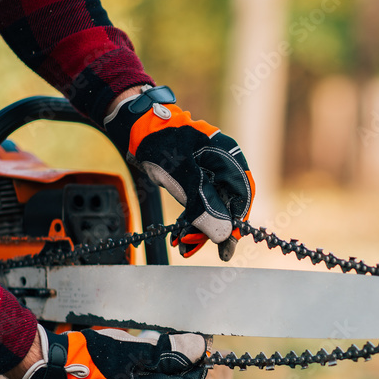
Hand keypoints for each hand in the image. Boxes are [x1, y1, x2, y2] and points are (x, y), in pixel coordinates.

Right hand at [14, 325, 209, 378]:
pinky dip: (150, 366)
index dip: (199, 365)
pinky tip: (146, 349)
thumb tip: (198, 348)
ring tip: (171, 343)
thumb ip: (170, 351)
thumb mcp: (137, 350)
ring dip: (167, 364)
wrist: (54, 365)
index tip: (206, 346)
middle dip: (185, 365)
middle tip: (190, 342)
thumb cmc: (93, 358)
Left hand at [105, 85, 253, 260]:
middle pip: (228, 204)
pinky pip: (200, 204)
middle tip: (201, 250)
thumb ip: (205, 204)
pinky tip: (180, 236)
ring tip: (184, 246)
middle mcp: (223, 165)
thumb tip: (224, 233)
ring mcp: (210, 173)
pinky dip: (191, 220)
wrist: (136, 128)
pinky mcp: (197, 180)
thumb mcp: (182, 175)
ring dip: (200, 228)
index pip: (242, 194)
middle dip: (214, 229)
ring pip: (213, 207)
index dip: (236, 221)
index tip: (226, 244)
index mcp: (227, 156)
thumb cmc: (160, 144)